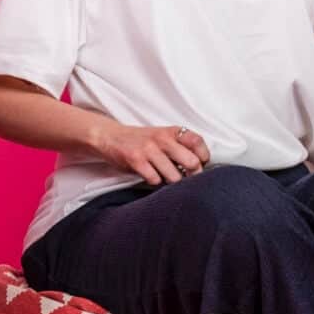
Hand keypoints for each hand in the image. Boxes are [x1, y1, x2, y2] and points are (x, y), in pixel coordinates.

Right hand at [93, 122, 207, 184]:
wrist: (111, 137)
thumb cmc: (141, 140)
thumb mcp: (163, 136)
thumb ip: (180, 146)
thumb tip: (201, 166)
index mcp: (172, 131)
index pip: (198, 143)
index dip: (203, 157)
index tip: (199, 164)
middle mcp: (162, 138)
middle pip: (191, 163)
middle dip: (191, 175)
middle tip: (185, 176)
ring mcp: (149, 149)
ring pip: (174, 176)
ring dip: (171, 181)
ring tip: (164, 175)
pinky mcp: (136, 160)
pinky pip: (155, 180)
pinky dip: (155, 181)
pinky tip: (150, 175)